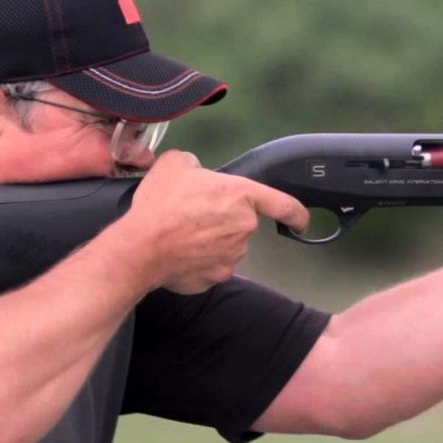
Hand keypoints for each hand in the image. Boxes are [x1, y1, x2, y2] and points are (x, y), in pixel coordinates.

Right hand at [115, 150, 309, 293]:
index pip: (282, 204)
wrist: (141, 247)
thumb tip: (196, 175)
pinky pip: (211, 265)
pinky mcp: (217, 278)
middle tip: (191, 215)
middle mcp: (244, 228)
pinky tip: (178, 253)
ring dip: (210, 241)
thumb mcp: (175, 164)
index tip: (302, 221)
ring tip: (180, 234)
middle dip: (221, 220)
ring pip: (225, 245)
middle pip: (240, 223)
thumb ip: (195, 165)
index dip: (296, 212)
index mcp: (241, 196)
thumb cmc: (161, 203)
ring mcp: (233, 257)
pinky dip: (197, 260)